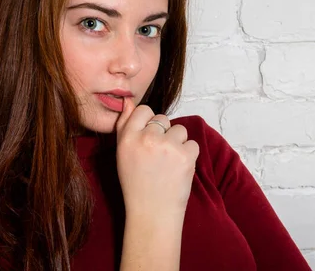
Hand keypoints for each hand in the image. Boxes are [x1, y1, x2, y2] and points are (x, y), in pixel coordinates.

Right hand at [115, 97, 199, 222]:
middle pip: (163, 119)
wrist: (152, 212)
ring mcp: (168, 146)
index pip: (144, 110)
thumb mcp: (122, 153)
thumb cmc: (135, 183)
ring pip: (180, 130)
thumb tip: (128, 101)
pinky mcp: (186, 156)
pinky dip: (189, 155)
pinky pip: (192, 143)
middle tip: (157, 156)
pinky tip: (178, 168)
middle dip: (163, 133)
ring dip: (178, 143)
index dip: (148, 123)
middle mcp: (147, 138)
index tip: (148, 138)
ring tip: (168, 163)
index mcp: (128, 137)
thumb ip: (124, 125)